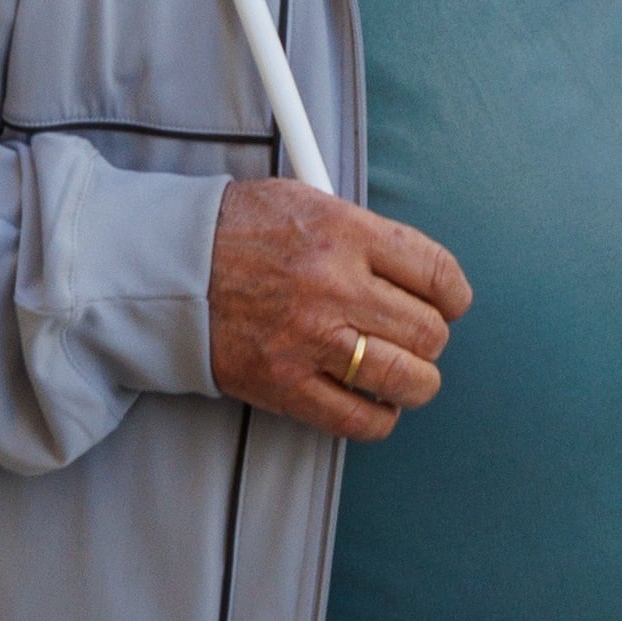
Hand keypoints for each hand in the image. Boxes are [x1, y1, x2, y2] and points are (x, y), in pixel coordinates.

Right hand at [208, 178, 470, 443]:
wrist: (167, 270)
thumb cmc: (236, 230)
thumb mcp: (306, 201)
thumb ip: (364, 233)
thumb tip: (416, 268)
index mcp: (345, 234)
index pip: (437, 272)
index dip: (454, 295)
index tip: (450, 303)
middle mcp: (335, 288)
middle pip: (429, 331)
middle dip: (431, 338)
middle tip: (414, 335)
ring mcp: (311, 341)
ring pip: (407, 379)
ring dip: (416, 382)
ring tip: (403, 373)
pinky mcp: (285, 385)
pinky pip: (360, 420)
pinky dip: (379, 417)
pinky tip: (374, 401)